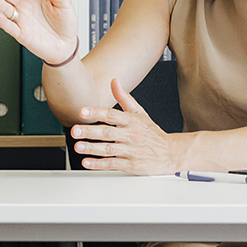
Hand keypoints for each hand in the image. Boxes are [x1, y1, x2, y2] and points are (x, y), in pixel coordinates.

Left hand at [69, 79, 185, 175]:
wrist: (171, 153)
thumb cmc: (152, 133)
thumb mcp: (140, 112)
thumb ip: (124, 98)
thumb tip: (114, 81)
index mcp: (132, 121)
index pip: (112, 114)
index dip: (96, 112)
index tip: (82, 111)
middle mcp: (131, 135)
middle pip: (108, 132)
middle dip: (90, 131)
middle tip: (74, 130)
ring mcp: (131, 151)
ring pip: (109, 149)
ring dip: (92, 148)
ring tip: (78, 146)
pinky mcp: (131, 165)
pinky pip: (113, 164)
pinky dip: (99, 164)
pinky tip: (87, 162)